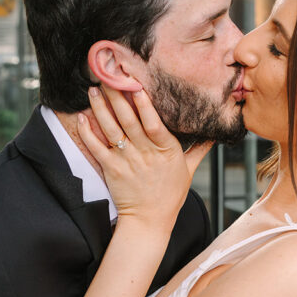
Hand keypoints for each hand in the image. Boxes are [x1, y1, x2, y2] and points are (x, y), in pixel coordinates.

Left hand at [78, 84, 211, 231]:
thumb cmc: (170, 195)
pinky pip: (97, 147)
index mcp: (166, 150)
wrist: (149, 221)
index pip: (154, 124)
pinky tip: (82, 117)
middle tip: (108, 76)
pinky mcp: (111, 169)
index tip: (137, 87)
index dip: (145, 106)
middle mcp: (145, 153)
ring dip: (101, 108)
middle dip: (117, 96)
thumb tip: (214, 134)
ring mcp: (126, 160)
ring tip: (93, 89)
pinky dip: (88, 132)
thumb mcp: (189, 170)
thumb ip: (199, 149)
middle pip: (129, 120)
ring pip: (112, 129)